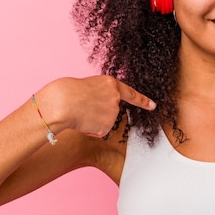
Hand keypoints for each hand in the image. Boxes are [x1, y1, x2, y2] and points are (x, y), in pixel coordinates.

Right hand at [35, 76, 155, 137]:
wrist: (62, 103)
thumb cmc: (66, 92)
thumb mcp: (88, 85)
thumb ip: (100, 94)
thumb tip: (100, 108)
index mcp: (110, 83)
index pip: (130, 93)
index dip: (142, 100)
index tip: (153, 106)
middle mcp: (116, 98)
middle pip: (111, 111)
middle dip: (98, 112)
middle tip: (82, 106)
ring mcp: (113, 113)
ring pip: (104, 122)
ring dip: (92, 121)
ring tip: (79, 112)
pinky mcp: (107, 126)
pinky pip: (98, 131)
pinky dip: (89, 130)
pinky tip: (82, 122)